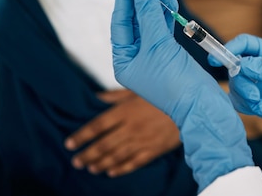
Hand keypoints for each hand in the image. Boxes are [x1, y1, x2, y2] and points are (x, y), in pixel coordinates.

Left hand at [65, 89, 180, 176]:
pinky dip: (121, 168)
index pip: (97, 126)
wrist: (191, 105)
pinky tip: (111, 172)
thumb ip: (117, 95)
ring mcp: (142, 141)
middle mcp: (131, 128)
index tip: (70, 143)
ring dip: (100, 163)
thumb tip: (98, 97)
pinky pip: (134, 163)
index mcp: (125, 111)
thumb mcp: (139, 88)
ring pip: (116, 156)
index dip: (81, 136)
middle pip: (103, 145)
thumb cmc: (164, 93)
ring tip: (90, 168)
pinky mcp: (154, 150)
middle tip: (76, 161)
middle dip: (87, 154)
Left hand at [111, 0, 253, 190]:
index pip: (121, 21)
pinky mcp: (170, 53)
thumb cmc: (177, 83)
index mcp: (123, 60)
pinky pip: (164, 27)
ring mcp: (153, 55)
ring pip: (151, 20)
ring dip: (156, 0)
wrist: (203, 106)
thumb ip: (149, 15)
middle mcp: (135, 57)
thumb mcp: (159, 46)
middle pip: (135, 18)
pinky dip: (166, 12)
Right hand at [226, 34, 261, 162]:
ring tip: (261, 104)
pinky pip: (239, 101)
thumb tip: (243, 64)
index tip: (217, 59)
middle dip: (241, 81)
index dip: (230, 48)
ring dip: (245, 96)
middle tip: (255, 94)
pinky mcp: (256, 101)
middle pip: (236, 66)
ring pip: (236, 84)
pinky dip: (246, 106)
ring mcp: (258, 84)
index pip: (245, 43)